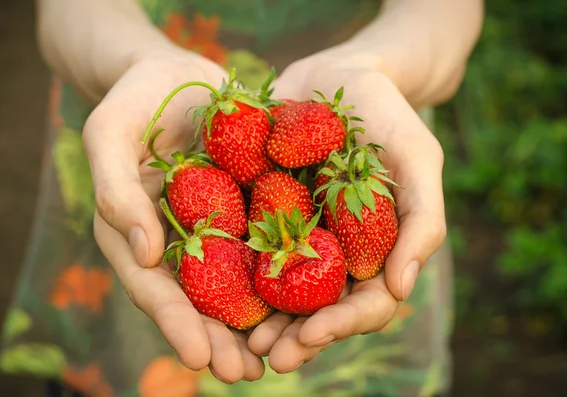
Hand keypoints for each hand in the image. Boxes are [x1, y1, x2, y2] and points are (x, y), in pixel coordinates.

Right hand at [84, 51, 264, 382]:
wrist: (177, 73)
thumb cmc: (136, 98)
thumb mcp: (110, 134)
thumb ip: (116, 191)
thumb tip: (143, 254)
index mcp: (134, 231)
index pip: (152, 286)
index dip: (174, 323)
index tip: (199, 357)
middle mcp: (170, 239)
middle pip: (193, 299)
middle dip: (216, 339)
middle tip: (243, 375)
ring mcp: (207, 228)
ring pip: (228, 284)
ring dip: (248, 324)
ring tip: (272, 360)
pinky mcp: (239, 211)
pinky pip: (257, 247)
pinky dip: (274, 277)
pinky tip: (300, 302)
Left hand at [248, 43, 446, 371]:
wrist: (334, 75)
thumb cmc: (386, 114)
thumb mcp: (417, 157)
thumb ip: (421, 219)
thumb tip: (402, 288)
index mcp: (376, 248)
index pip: (367, 301)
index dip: (343, 323)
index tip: (312, 336)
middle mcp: (337, 251)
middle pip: (322, 308)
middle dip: (300, 336)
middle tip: (271, 357)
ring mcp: (299, 235)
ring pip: (284, 291)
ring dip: (268, 321)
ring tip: (244, 341)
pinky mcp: (262, 215)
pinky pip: (249, 250)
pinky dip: (237, 277)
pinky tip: (215, 294)